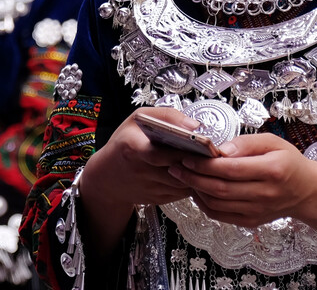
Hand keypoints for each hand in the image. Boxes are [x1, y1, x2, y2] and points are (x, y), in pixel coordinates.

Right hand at [80, 108, 195, 211]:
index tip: (200, 144)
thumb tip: (194, 125)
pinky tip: (193, 172)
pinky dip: (190, 183)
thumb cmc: (123, 143)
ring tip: (205, 161)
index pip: (160, 154)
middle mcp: (140, 171)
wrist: (106, 177)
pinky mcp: (156, 199)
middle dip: (196, 163)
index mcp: (133, 149)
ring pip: (182, 184)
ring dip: (196, 174)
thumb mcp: (138, 119)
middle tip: (211, 153)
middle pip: (176, 171)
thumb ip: (167, 116)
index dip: (182, 151)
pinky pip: (181, 193)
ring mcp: (149, 188)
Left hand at [170, 133, 316, 227]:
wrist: (305, 191)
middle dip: (193, 177)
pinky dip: (203, 204)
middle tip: (176, 166)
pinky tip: (197, 190)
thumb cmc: (288, 162)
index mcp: (272, 170)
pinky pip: (220, 215)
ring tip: (183, 176)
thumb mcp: (273, 141)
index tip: (188, 156)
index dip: (206, 164)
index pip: (231, 169)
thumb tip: (221, 150)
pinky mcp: (250, 222)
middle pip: (220, 188)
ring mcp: (257, 211)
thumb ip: (246, 142)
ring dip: (195, 190)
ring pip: (217, 204)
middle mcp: (265, 193)